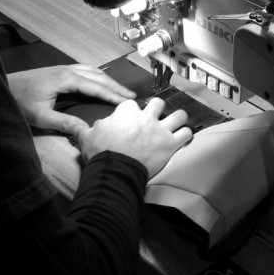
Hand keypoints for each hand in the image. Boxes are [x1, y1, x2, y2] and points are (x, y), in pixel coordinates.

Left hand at [7, 64, 135, 134]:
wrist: (3, 87)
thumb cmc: (19, 101)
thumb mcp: (41, 116)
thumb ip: (64, 122)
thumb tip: (86, 130)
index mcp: (66, 79)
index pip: (96, 87)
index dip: (113, 95)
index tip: (127, 102)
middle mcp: (67, 70)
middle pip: (98, 76)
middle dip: (115, 86)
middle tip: (131, 96)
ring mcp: (63, 68)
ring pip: (93, 71)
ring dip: (108, 80)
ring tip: (121, 90)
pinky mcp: (59, 70)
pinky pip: (85, 70)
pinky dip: (98, 76)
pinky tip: (100, 81)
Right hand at [77, 98, 192, 177]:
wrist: (115, 170)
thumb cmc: (101, 153)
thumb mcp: (87, 136)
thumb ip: (89, 128)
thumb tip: (94, 126)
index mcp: (126, 112)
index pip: (131, 103)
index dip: (131, 111)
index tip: (130, 119)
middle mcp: (146, 117)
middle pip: (158, 103)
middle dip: (157, 108)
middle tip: (155, 117)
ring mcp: (160, 129)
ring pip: (179, 115)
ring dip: (178, 118)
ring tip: (176, 122)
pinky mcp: (170, 144)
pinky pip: (186, 134)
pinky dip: (186, 135)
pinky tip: (183, 137)